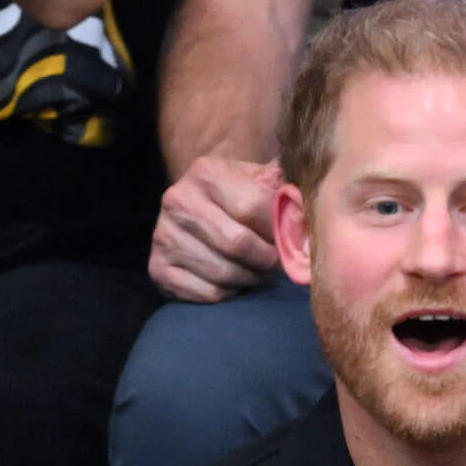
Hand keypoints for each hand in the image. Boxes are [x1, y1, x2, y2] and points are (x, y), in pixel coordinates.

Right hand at [148, 155, 283, 302]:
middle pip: (236, 243)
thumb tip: (308, 203)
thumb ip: (287, 187)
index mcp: (205, 172)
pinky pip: (206, 293)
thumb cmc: (240, 196)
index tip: (293, 240)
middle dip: (266, 260)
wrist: (198, 209)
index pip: (253, 207)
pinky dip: (229, 293)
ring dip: (250, 279)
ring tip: (259, 272)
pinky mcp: (157, 267)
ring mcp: (164, 235)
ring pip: (222, 272)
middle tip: (278, 263)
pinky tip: (235, 282)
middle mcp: (177, 200)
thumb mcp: (261, 179)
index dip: (280, 229)